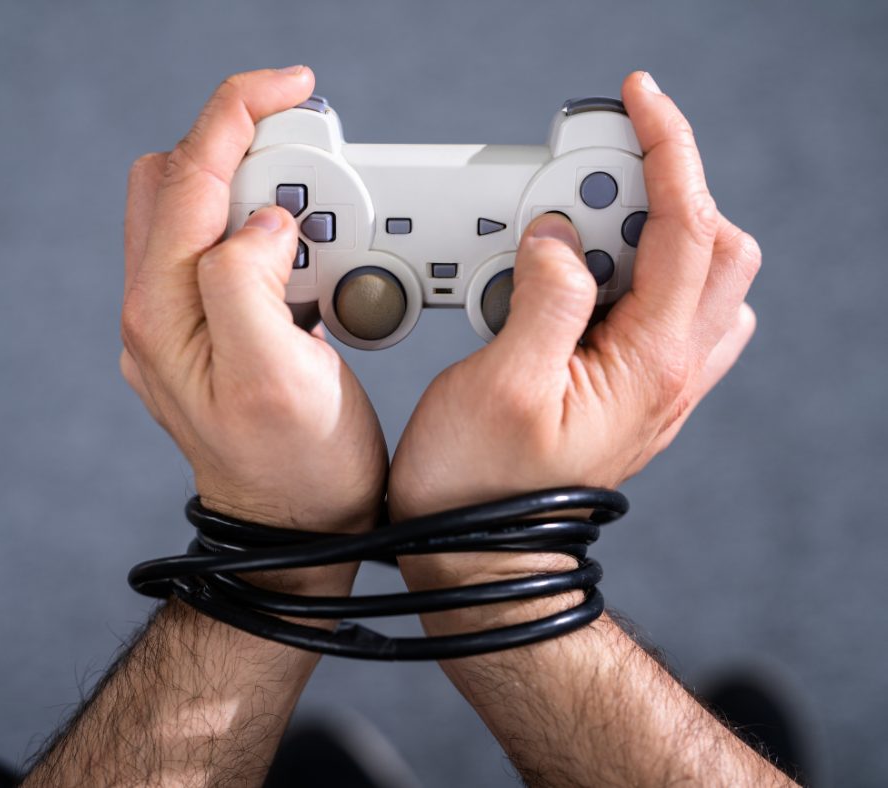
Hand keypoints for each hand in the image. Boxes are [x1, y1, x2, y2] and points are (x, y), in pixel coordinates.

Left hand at [120, 68, 387, 589]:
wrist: (300, 527)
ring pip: (209, 213)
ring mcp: (188, 320)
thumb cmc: (297, 467)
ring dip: (271, 202)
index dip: (237, 114)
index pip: (186, 173)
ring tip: (328, 242)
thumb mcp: (278, 380)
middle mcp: (162, 309)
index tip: (291, 89)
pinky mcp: (218, 329)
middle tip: (322, 187)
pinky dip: (279, 243)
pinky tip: (317, 275)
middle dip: (253, 158)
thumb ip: (251, 285)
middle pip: (186, 179)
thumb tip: (262, 223)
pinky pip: (236, 255)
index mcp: (165, 311)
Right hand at [389, 72, 760, 586]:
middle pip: (712, 246)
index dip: (668, 152)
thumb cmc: (480, 490)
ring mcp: (653, 384)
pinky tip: (574, 284)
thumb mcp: (502, 385)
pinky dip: (626, 276)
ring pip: (691, 280)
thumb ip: (545, 297)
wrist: (478, 564)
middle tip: (578, 190)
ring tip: (569, 238)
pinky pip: (656, 313)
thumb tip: (560, 239)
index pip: (688, 228)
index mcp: (650, 363)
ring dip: (643, 237)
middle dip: (658, 192)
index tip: (639, 104)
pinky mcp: (625, 390)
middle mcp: (668, 372)